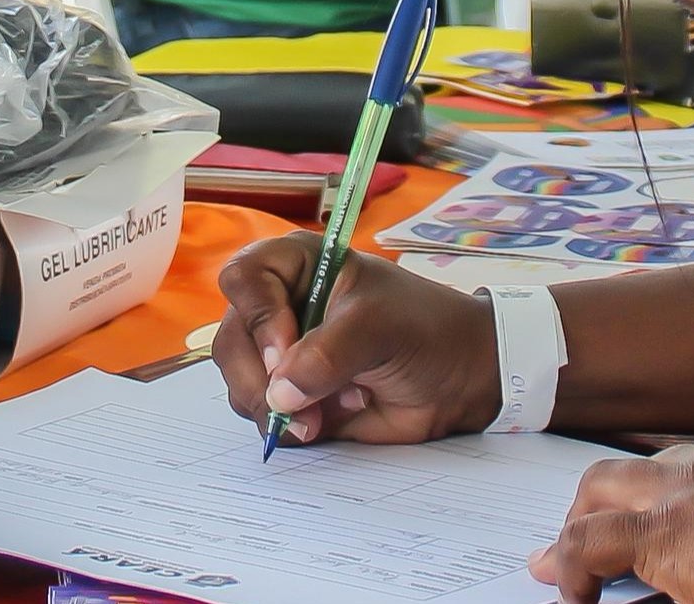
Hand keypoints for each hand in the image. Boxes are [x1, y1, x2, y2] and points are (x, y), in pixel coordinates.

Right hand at [210, 234, 495, 444]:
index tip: (286, 354)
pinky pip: (265, 417)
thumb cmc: (426, 330)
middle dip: (259, 379)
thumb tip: (280, 394)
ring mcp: (283, 357)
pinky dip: (288, 427)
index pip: (244, 279)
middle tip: (294, 405)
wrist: (461, 379)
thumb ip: (327, 355)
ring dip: (276, 408)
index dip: (257, 318)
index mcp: (296, 267)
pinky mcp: (294, 398)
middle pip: (232, 341)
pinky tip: (326, 422)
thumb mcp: (379, 327)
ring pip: (242, 384)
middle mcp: (281, 308)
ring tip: (326, 411)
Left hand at [530, 435, 693, 603]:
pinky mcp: (663, 534)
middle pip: (630, 467)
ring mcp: (683, 490)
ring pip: (601, 488)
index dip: (655, 493)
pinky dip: (574, 565)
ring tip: (567, 569)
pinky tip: (574, 592)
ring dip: (580, 524)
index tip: (648, 514)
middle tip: (582, 535)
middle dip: (599, 499)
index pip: (685, 464)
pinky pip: (591, 543)